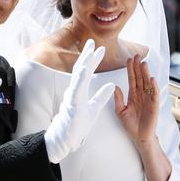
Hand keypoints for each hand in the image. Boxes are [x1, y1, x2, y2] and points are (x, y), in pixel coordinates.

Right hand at [44, 39, 114, 163]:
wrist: (67, 139)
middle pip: (80, 70)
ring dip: (84, 63)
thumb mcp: (94, 108)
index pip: (87, 72)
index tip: (100, 49)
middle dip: (86, 55)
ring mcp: (72, 97)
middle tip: (91, 41)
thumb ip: (102, 96)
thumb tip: (112, 85)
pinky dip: (80, 79)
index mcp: (80, 91)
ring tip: (89, 51)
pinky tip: (84, 70)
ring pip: (78, 77)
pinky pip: (77, 89)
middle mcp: (74, 91)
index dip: (92, 60)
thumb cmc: (78, 124)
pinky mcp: (72, 105)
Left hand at [114, 54, 158, 144]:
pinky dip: (153, 87)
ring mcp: (148, 99)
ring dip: (146, 74)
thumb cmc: (130, 125)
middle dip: (138, 67)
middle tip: (137, 55)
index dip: (130, 69)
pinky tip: (151, 79)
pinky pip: (154, 95)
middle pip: (140, 78)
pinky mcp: (154, 106)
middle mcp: (141, 95)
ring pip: (147, 84)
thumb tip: (115, 86)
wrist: (139, 137)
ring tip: (144, 63)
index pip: (132, 79)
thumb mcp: (120, 111)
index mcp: (133, 95)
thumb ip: (118, 99)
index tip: (128, 59)